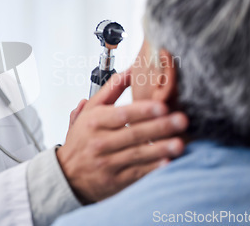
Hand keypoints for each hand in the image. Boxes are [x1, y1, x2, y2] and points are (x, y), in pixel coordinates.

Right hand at [57, 70, 187, 203]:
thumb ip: (111, 90)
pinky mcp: (115, 180)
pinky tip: (167, 163)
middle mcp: (100, 142)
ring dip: (160, 148)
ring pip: (137, 154)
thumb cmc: (82, 139)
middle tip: (181, 120)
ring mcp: (107, 162)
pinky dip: (152, 168)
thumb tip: (133, 69)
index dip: (142, 110)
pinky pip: (136, 173)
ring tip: (179, 144)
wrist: (67, 173)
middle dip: (159, 127)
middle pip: (133, 133)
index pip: (121, 114)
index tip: (162, 106)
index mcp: (94, 122)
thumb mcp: (90, 111)